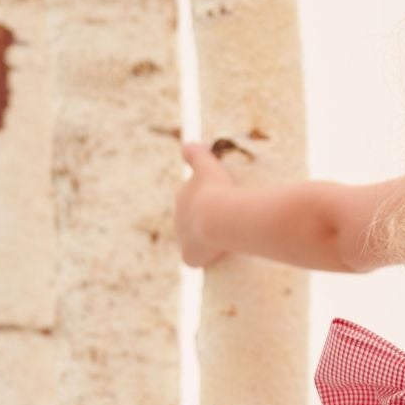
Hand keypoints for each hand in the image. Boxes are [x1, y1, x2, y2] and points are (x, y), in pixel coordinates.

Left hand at [177, 140, 238, 267]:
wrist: (220, 217)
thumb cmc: (218, 189)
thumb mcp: (208, 165)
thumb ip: (197, 153)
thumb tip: (188, 144)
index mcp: (182, 196)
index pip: (191, 198)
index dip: (207, 200)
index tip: (222, 201)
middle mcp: (178, 218)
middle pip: (190, 220)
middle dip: (204, 221)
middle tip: (226, 221)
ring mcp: (183, 239)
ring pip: (192, 240)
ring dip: (204, 240)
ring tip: (223, 239)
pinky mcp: (189, 256)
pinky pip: (193, 259)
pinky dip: (202, 258)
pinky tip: (215, 257)